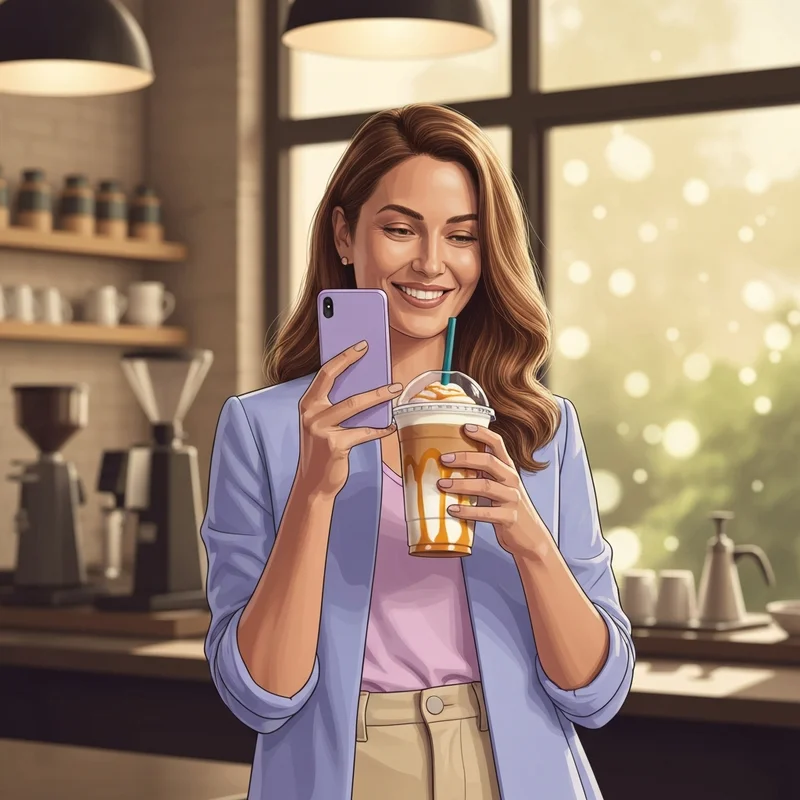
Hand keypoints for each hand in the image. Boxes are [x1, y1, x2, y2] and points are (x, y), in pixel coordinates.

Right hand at [297, 341, 401, 498]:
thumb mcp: (323, 424)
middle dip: (358, 367)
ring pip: (355, 406)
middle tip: (381, 359)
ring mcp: (322, 429)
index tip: (362, 345)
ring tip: (396, 389)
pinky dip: (380, 429)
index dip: (343, 357)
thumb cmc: (322, 450)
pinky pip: (364, 432)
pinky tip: (391, 425)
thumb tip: (367, 385)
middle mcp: (311, 414)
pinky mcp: (336, 445)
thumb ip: (336, 406)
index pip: (325, 373)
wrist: (313, 483)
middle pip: (338, 384)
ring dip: (379, 396)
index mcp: (308, 404)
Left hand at [436, 424, 550, 560]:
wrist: (530, 537)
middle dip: (465, 458)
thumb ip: (481, 476)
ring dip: (461, 484)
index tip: (465, 426)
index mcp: (508, 469)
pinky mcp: (509, 518)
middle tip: (443, 459)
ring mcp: (512, 498)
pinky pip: (486, 513)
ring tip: (442, 484)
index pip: (498, 444)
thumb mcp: (498, 488)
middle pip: (490, 462)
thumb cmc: (507, 509)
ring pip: (486, 486)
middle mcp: (511, 480)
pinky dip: (467, 510)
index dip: (483, 433)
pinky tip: (452, 510)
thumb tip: (448, 467)